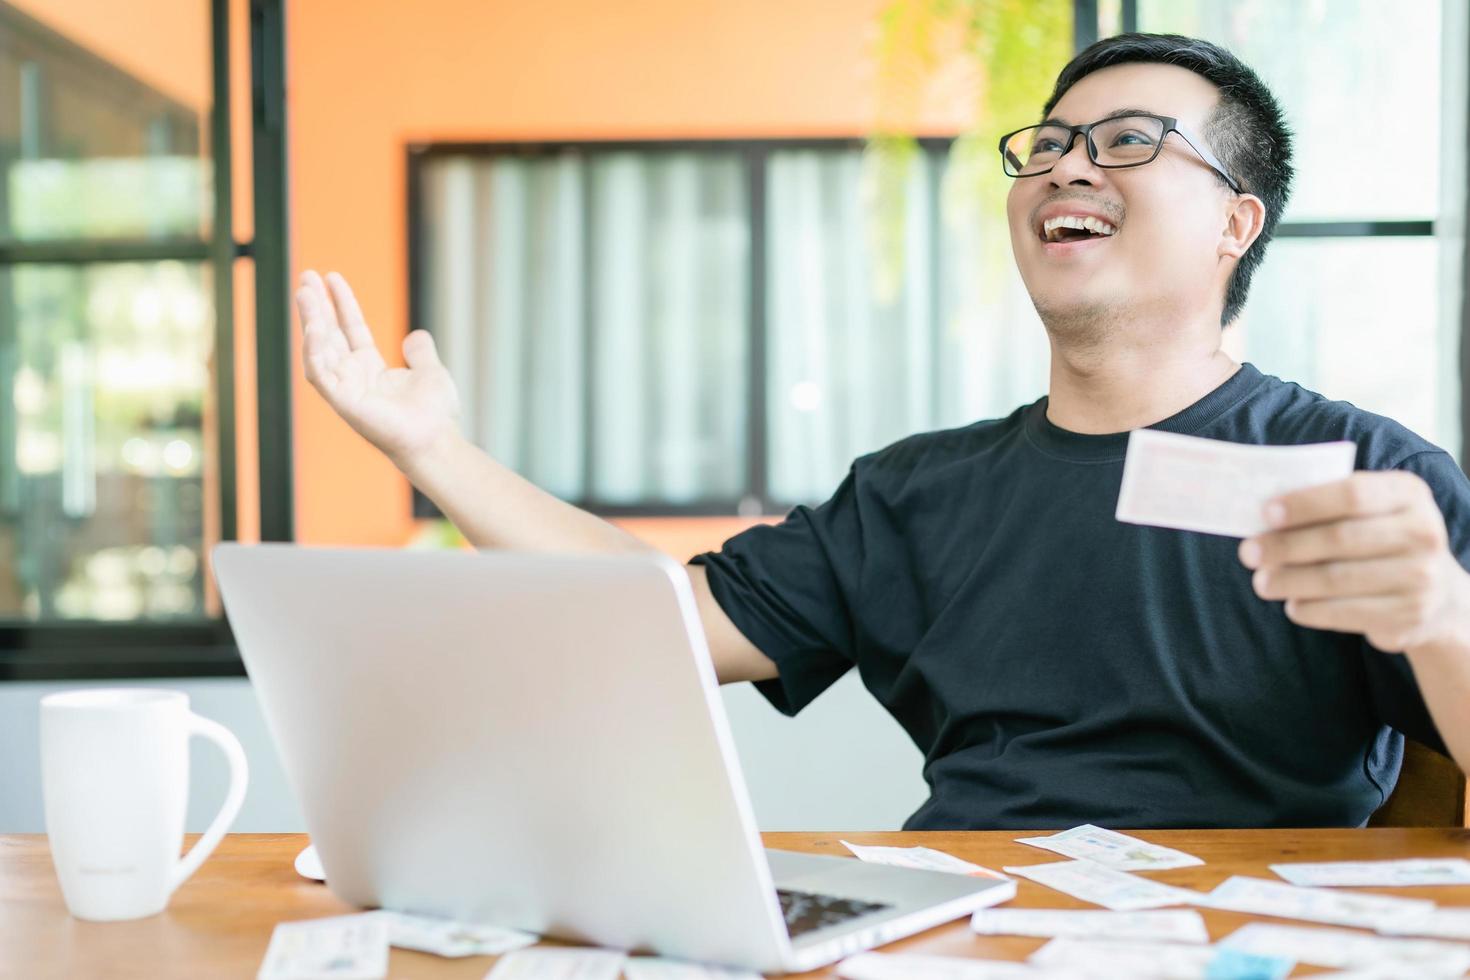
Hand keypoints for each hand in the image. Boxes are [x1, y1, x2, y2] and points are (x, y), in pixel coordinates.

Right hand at [297, 270, 462, 465]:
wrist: (438, 440)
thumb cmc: (435, 415)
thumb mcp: (430, 371)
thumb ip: (420, 352)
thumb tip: (415, 335)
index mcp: (371, 370)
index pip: (350, 330)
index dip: (342, 304)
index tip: (331, 277)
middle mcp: (354, 378)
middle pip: (329, 335)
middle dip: (317, 307)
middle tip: (306, 276)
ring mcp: (346, 390)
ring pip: (319, 350)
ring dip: (311, 320)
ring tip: (305, 292)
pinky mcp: (343, 402)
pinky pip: (321, 373)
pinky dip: (314, 350)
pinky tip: (314, 326)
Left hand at [1239, 470, 1469, 654]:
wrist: (1438, 595)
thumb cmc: (1381, 540)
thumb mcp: (1371, 510)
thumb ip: (1328, 504)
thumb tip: (1261, 515)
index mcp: (1408, 493)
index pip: (1352, 494)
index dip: (1305, 504)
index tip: (1265, 513)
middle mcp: (1422, 533)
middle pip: (1339, 538)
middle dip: (1285, 546)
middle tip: (1247, 553)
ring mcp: (1420, 577)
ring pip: (1337, 579)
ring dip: (1289, 581)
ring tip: (1261, 582)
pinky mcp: (1408, 616)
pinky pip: (1344, 613)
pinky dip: (1309, 609)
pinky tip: (1291, 604)